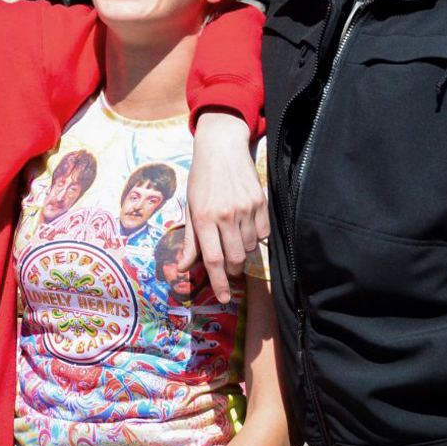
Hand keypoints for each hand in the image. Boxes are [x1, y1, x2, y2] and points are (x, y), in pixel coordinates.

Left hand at [180, 111, 265, 303]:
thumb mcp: (190, 207)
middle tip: (226, 265)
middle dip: (231, 269)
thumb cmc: (201, 178)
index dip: (219, 283)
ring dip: (242, 249)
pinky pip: (263, 233)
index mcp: (204, 218)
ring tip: (233, 235)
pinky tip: (245, 225)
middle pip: (235, 258)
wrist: (222, 147)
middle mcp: (225, 215)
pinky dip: (256, 236)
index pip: (213, 260)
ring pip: (250, 247)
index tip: (225, 298)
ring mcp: (246, 208)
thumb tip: (183, 268)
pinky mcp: (261, 202)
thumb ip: (190, 240)